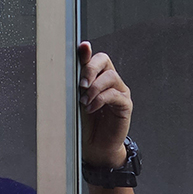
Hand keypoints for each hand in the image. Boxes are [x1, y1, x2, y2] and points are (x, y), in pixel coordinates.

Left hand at [78, 41, 130, 168]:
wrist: (94, 146)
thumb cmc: (84, 122)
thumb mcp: (75, 99)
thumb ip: (75, 81)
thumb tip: (67, 65)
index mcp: (97, 77)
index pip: (95, 58)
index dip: (87, 52)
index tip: (81, 47)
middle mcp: (110, 81)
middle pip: (104, 61)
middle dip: (89, 69)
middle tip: (80, 84)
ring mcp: (119, 92)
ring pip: (110, 76)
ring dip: (94, 87)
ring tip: (84, 101)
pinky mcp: (125, 105)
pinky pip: (114, 95)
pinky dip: (100, 100)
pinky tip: (91, 108)